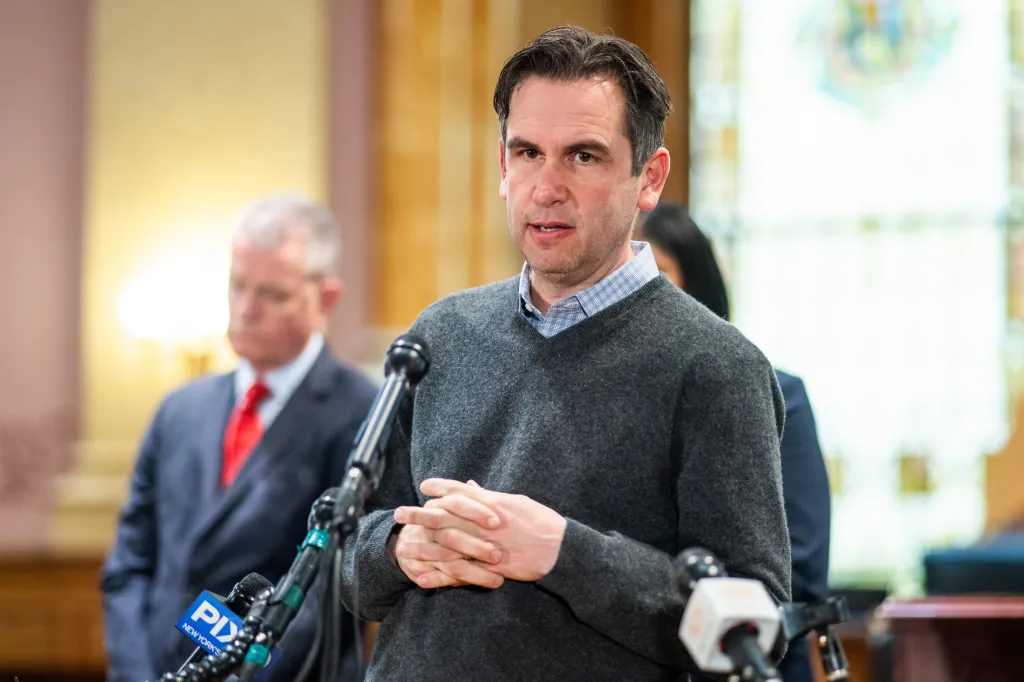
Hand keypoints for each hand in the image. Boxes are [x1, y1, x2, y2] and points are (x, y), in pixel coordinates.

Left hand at [398, 479, 567, 582]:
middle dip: (419, 515)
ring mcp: (484, 546)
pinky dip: (438, 575)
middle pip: (444, 517)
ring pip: (446, 545)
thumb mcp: (515, 502)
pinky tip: (421, 577)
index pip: (459, 493)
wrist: (558, 548)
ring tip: (402, 547)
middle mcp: (483, 523)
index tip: (423, 486)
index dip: (440, 489)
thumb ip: (490, 496)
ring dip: (422, 546)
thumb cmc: (539, 522)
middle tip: (399, 512)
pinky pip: (458, 572)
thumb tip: (473, 486)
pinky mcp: (487, 567)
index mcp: (491, 504)